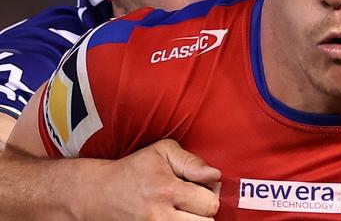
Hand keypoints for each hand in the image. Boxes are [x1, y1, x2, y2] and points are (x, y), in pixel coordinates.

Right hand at [76, 139, 220, 220]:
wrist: (100, 193)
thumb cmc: (135, 169)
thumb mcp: (162, 152)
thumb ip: (192, 162)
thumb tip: (215, 175)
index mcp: (167, 190)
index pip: (210, 204)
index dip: (211, 193)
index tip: (201, 186)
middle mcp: (161, 216)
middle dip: (205, 210)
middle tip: (194, 199)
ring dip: (194, 220)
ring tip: (184, 208)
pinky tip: (175, 215)